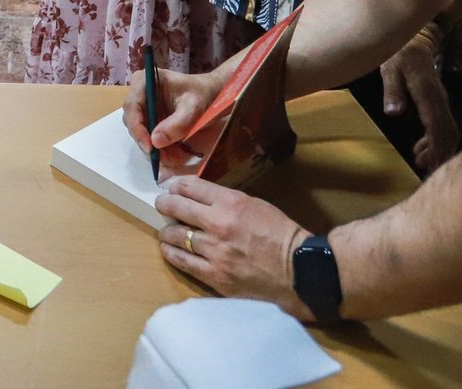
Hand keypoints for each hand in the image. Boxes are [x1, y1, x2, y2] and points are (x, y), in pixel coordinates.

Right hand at [123, 67, 225, 171]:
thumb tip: (155, 141)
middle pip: (132, 121)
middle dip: (146, 142)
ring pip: (139, 131)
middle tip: (162, 159)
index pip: (132, 106)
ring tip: (171, 160)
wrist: (212, 93)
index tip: (150, 147)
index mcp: (146, 81)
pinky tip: (172, 156)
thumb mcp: (193, 108)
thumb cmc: (203, 94)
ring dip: (153, 147)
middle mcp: (139, 92)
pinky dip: (158, 147)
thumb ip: (176, 124)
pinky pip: (148, 135)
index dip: (137, 128)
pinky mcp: (149, 117)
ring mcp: (143, 106)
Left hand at [154, 177, 312, 319]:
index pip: (189, 186)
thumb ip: (226, 201)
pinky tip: (169, 249)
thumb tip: (201, 199)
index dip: (176, 186)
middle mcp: (218, 224)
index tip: (172, 189)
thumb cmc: (281, 235)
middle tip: (162, 205)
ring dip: (167, 231)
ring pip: (174, 235)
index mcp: (231, 202)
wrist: (299, 271)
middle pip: (175, 207)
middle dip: (164, 204)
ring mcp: (214, 251)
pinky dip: (171, 253)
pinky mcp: (214, 275)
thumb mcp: (255, 204)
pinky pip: (182, 262)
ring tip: (167, 230)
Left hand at [380, 29, 459, 171]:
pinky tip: (421, 149)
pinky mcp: (439, 104)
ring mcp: (441, 102)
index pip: (437, 125)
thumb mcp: (389, 69)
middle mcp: (439, 100)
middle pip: (448, 132)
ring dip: (439, 149)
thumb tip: (393, 113)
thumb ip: (392, 90)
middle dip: (440, 153)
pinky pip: (443, 126)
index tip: (431, 164)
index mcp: (428, 94)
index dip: (436, 147)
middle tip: (426, 170)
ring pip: (448, 131)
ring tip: (421, 162)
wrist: (413, 41)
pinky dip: (436, 141)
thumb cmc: (398, 55)